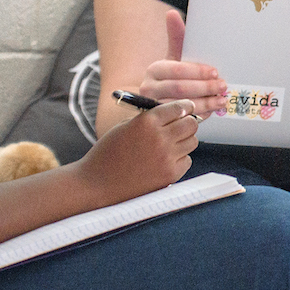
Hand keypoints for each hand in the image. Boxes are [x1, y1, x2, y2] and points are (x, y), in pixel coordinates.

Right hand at [78, 99, 198, 200]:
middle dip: (187, 122)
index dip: (185, 107)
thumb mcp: (125, 126)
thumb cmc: (109, 152)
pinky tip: (164, 161)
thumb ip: (149, 118)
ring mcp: (167, 157)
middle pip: (191, 123)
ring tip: (169, 145)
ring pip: (193, 141)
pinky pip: (187, 161)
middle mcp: (160, 137)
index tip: (187, 108)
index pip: (179, 108)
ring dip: (184, 141)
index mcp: (147, 121)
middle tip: (181, 126)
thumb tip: (176, 112)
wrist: (96, 183)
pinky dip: (180, 159)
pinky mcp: (170, 174)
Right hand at [139, 10, 227, 119]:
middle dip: (205, 87)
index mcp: (154, 69)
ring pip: (183, 105)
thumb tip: (171, 13)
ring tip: (222, 99)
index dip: (197, 71)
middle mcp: (149, 88)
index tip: (215, 71)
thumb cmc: (170, 77)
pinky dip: (202, 114)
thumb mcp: (173, 58)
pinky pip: (184, 119)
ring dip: (207, 103)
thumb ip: (177, 38)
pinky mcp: (162, 123)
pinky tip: (215, 110)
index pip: (177, 69)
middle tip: (222, 85)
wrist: (155, 102)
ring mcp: (154, 107)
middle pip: (181, 88)